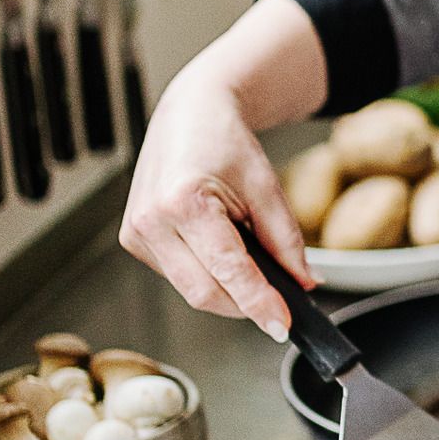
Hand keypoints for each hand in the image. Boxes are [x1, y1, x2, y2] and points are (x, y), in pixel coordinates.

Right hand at [120, 71, 308, 338]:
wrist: (190, 114)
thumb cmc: (224, 141)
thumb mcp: (267, 186)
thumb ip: (286, 241)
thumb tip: (304, 284)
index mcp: (184, 202)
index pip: (229, 271)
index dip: (259, 304)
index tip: (282, 325)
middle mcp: (151, 220)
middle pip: (205, 293)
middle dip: (246, 304)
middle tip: (279, 303)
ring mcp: (137, 232)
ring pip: (191, 290)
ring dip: (226, 288)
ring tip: (244, 251)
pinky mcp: (134, 240)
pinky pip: (178, 276)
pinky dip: (206, 273)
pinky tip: (217, 247)